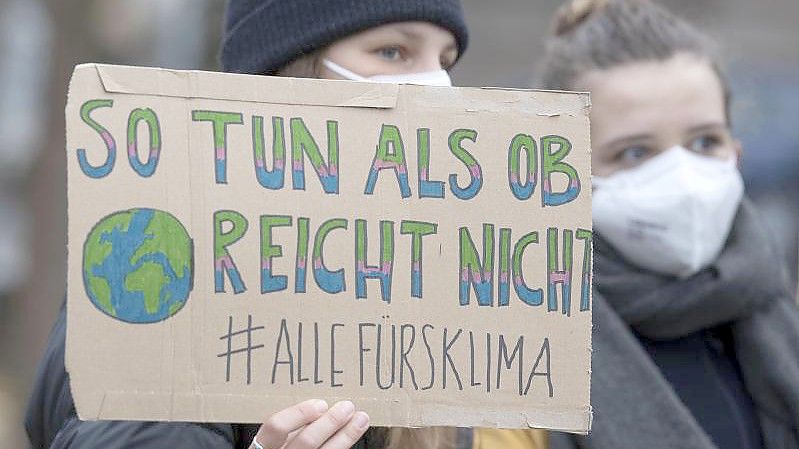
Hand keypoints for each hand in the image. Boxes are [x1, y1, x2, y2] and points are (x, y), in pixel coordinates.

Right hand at [250, 399, 369, 448]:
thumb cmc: (279, 448)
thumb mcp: (276, 440)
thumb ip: (291, 426)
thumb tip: (323, 403)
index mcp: (263, 445)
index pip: (276, 426)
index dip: (299, 413)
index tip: (321, 404)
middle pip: (306, 441)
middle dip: (330, 422)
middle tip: (348, 406)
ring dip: (346, 435)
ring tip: (361, 418)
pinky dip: (343, 445)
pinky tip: (351, 435)